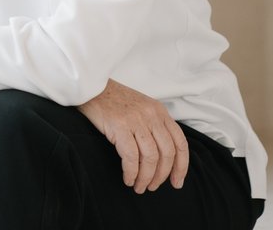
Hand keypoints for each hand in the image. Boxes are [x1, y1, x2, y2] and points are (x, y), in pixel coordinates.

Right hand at [78, 79, 188, 193]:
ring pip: (150, 158)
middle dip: (161, 176)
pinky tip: (127, 178)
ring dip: (146, 178)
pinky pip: (131, 157)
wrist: (91, 86)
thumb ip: (154, 125)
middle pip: (167, 153)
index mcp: (159, 110)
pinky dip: (131, 172)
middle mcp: (151, 114)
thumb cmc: (114, 100)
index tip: (176, 182)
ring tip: (138, 186)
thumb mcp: (141, 107)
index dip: (181, 167)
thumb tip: (162, 158)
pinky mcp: (119, 126)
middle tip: (152, 187)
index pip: (180, 143)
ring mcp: (136, 119)